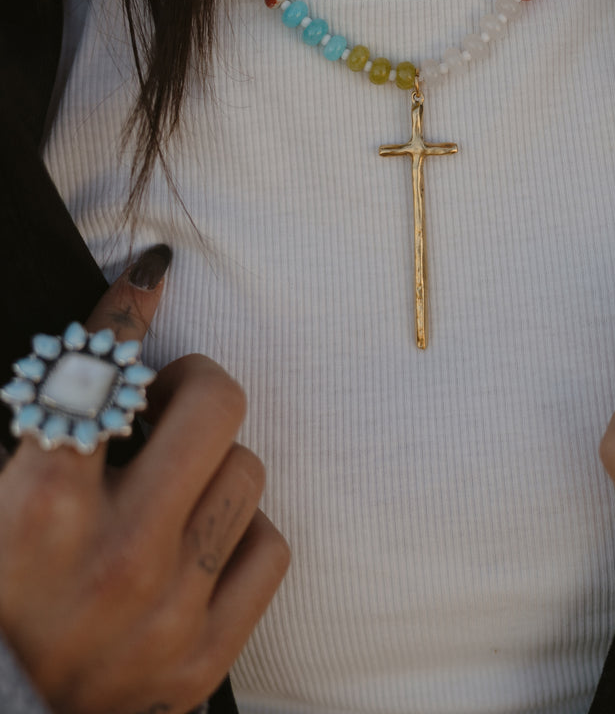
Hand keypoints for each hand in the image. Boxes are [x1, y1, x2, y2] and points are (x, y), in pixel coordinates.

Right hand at [0, 248, 289, 713]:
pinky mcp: (206, 655)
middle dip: (194, 384)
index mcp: (43, 507)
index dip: (127, 311)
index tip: (150, 276)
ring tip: (169, 492)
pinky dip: (238, 536)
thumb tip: (127, 296)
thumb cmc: (8, 584)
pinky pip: (271, 545)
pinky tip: (195, 549)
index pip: (104, 369)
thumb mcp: (5, 489)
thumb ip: (51, 405)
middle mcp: (116, 556)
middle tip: (164, 404)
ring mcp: (168, 610)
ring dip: (212, 468)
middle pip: (217, 402)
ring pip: (248, 469)